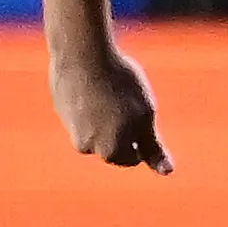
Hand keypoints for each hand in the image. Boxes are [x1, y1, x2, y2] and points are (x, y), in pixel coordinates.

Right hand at [53, 43, 171, 171]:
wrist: (83, 54)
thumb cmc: (121, 85)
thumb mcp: (146, 116)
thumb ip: (154, 147)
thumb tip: (167, 171)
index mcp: (109, 151)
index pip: (131, 157)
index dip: (141, 137)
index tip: (141, 114)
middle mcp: (86, 146)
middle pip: (111, 145)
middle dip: (121, 129)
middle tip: (126, 100)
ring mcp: (69, 127)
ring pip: (95, 128)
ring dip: (104, 116)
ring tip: (110, 90)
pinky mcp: (60, 108)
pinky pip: (81, 112)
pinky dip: (90, 103)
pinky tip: (94, 83)